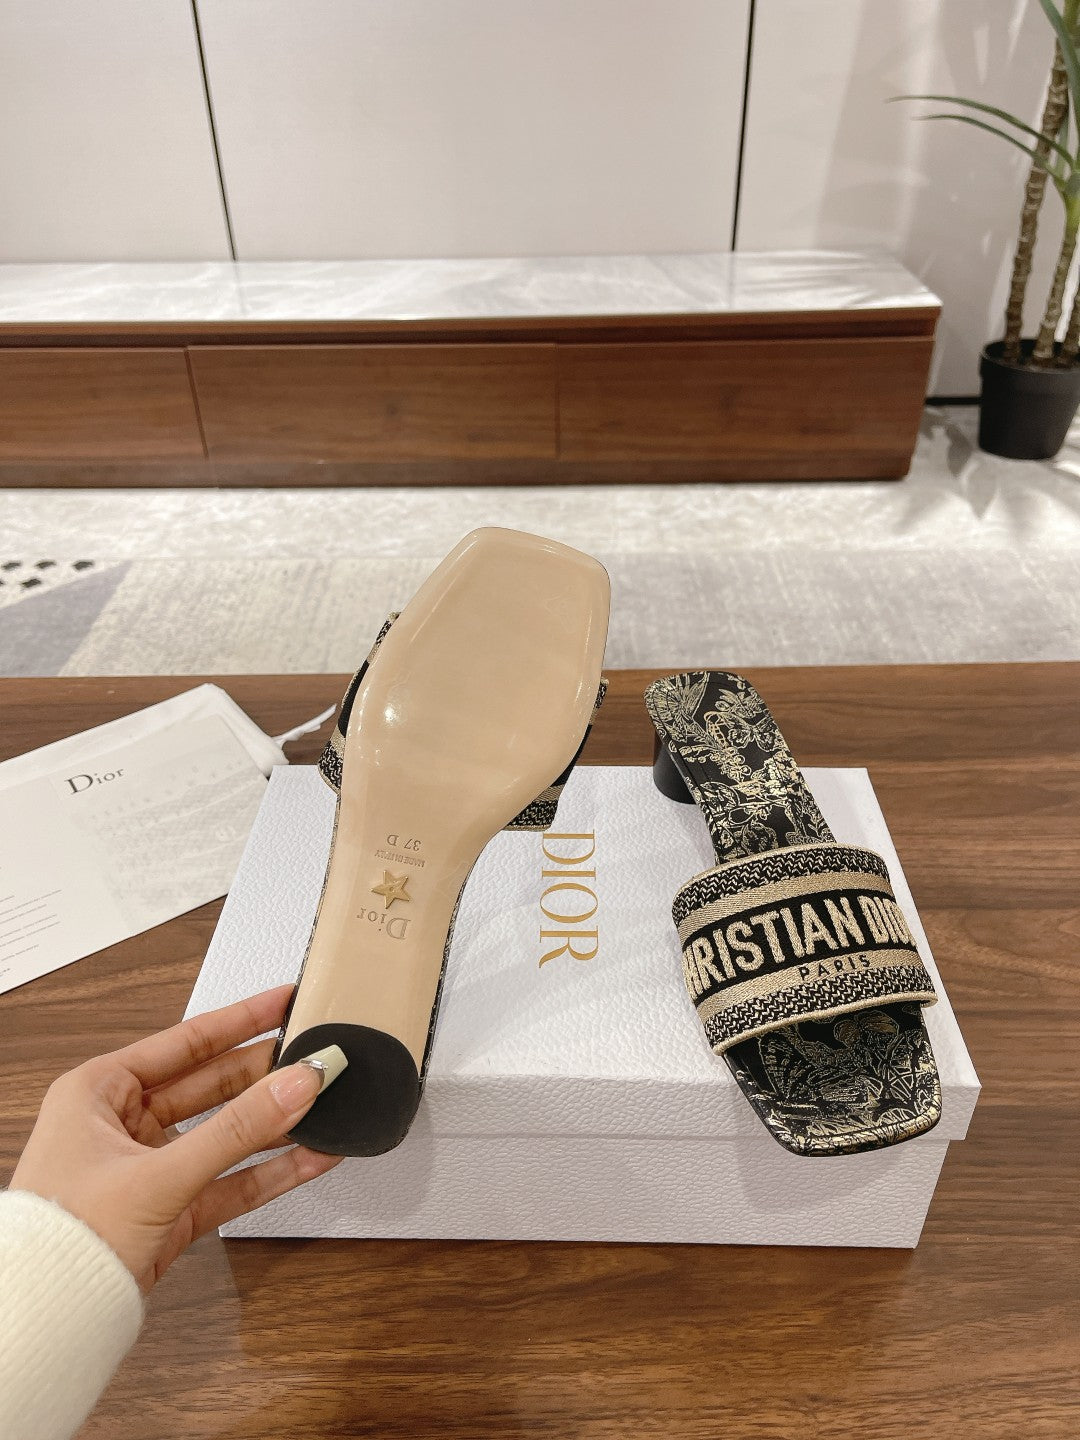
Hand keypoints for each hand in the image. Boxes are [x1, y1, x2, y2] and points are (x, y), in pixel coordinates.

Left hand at [9, 986, 342, 1292]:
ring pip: (226, 1135)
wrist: (44, 1321)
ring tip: (323, 1104)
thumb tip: (294, 1085)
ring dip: (274, 1124)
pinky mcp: (170, 1212)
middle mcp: (122, 1124)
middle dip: (266, 1074)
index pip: (186, 1042)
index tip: (284, 1001)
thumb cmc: (59, 1243)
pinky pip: (230, 1181)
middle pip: (212, 1085)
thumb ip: (236, 1130)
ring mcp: (149, 1168)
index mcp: (99, 1091)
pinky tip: (310, 1157)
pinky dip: (271, 1171)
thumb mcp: (157, 1175)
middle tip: (314, 1057)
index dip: (241, 1020)